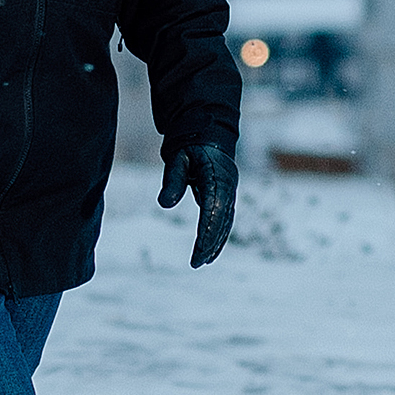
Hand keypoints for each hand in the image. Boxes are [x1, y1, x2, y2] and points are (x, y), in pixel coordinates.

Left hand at [160, 140, 237, 266]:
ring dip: (216, 243)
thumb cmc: (190, 145)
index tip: (198, 250)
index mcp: (218, 177)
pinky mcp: (226, 196)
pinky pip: (225, 219)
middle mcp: (228, 186)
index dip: (207, 231)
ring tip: (202, 261)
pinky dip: (218, 235)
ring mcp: (230, 192)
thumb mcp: (177, 159)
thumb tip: (164, 204)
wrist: (208, 131)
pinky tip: (209, 250)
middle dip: (211, 243)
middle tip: (196, 263)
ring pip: (226, 222)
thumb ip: (172, 181)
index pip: (215, 209)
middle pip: (223, 220)